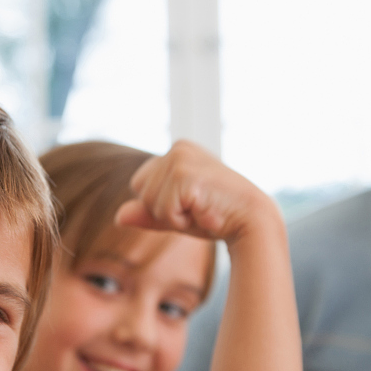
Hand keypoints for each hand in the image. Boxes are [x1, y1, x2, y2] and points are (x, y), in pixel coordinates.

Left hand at [114, 140, 277, 243]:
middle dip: (164, 209)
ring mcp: (181, 159)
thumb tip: (118, 217)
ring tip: (203, 209)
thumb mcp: (177, 214)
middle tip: (198, 207)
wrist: (252, 222)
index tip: (192, 203)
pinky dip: (180, 220)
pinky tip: (204, 211)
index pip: (140, 184)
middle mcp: (177, 148)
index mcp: (177, 150)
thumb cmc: (217, 217)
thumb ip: (148, 213)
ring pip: (150, 202)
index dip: (161, 203)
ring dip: (174, 216)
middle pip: (141, 191)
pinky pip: (163, 210)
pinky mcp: (184, 175)